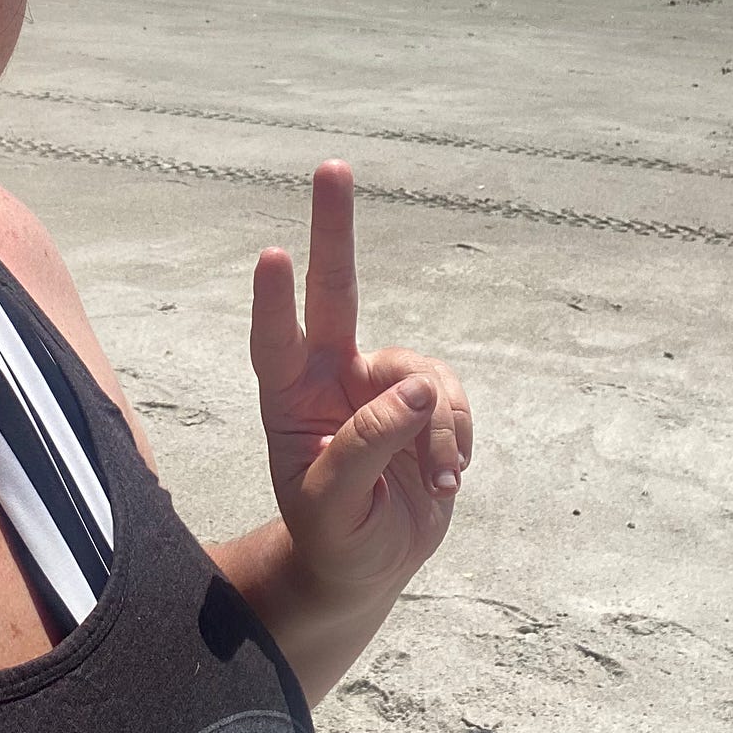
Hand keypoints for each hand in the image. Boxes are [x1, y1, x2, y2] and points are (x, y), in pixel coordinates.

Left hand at [250, 160, 472, 601]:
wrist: (366, 566)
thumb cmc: (332, 536)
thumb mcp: (334, 506)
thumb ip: (365, 448)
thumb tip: (417, 393)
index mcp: (286, 398)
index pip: (275, 341)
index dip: (275, 301)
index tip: (273, 256)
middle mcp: (329, 374)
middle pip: (334, 288)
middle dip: (334, 227)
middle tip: (333, 166)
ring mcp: (378, 383)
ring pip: (423, 376)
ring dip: (440, 427)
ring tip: (442, 477)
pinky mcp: (424, 401)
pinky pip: (452, 402)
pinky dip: (459, 439)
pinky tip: (450, 479)